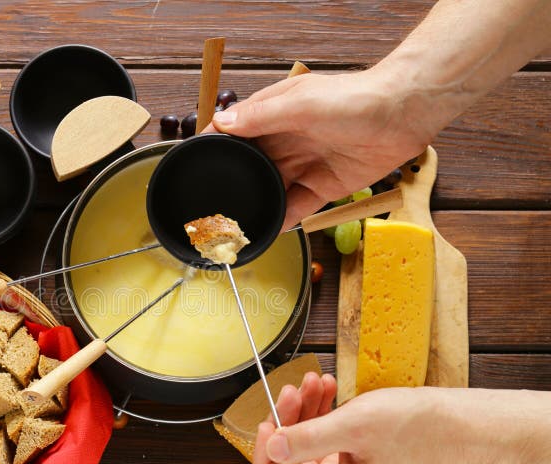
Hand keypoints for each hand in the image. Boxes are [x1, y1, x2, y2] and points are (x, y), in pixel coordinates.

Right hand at [204, 70, 433, 230]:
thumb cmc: (356, 99)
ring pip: (270, 188)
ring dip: (255, 204)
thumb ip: (260, 117)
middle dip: (232, 182)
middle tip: (212, 205)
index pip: (234, 130)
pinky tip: (269, 230)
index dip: (214, 146)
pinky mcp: (323, 186)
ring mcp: (303, 164)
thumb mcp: (300, 104)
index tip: (194, 163)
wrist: (404, 115)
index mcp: (274, 113)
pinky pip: (296, 206)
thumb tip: (220, 123)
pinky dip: (282, 218)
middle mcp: (284, 139)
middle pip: (250, 165)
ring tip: (235, 224)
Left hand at [254, 373, 459, 463]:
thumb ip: (307, 439)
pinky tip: (327, 389)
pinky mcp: (356, 458)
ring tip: (314, 381)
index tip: (267, 425)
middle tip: (292, 390)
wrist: (454, 421)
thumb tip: (272, 447)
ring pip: (308, 444)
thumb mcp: (352, 427)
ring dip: (305, 411)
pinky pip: (326, 437)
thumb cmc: (414, 428)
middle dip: (290, 422)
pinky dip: (322, 412)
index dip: (268, 459)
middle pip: (294, 462)